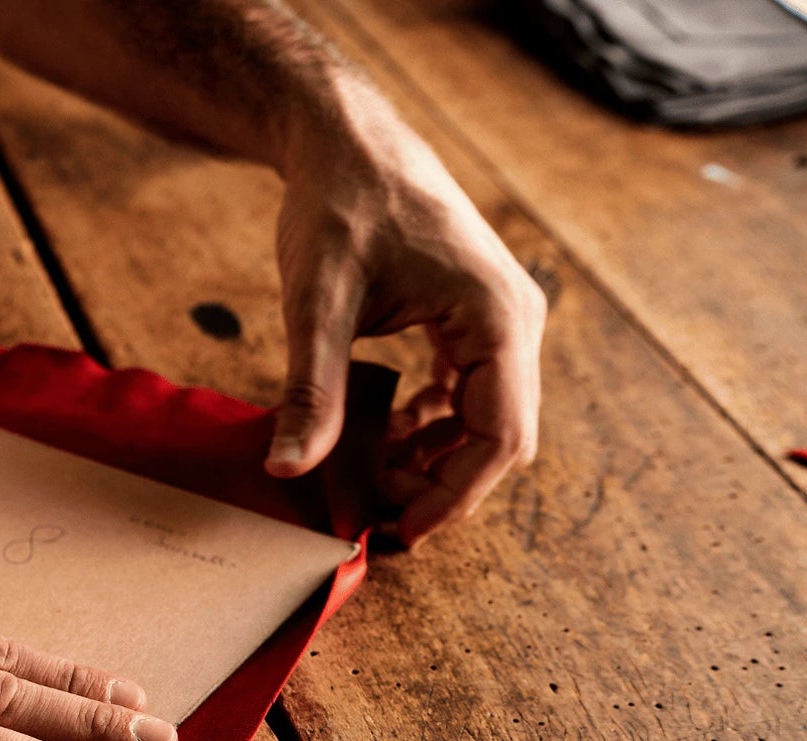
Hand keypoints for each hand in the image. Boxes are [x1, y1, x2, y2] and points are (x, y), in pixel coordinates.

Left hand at [265, 104, 546, 545]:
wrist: (345, 142)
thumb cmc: (339, 207)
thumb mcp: (316, 304)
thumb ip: (312, 391)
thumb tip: (290, 470)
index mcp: (498, 318)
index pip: (499, 438)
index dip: (451, 497)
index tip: (397, 532)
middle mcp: (516, 320)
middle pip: (500, 437)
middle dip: (442, 484)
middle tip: (375, 514)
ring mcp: (500, 319)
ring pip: (487, 419)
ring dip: (436, 458)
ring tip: (371, 479)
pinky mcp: (474, 318)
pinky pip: (469, 392)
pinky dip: (431, 424)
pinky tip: (383, 436)